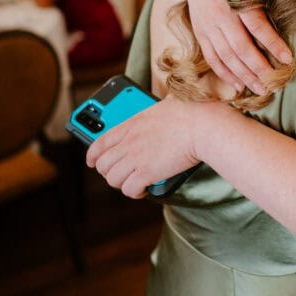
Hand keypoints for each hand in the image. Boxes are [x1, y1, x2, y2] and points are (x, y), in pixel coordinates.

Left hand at [86, 94, 205, 198]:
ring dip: (121, 183)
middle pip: (103, 164)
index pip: (100, 143)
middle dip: (109, 172)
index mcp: (132, 123)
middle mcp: (129, 141)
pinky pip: (129, 189)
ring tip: (133, 182)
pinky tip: (143, 189)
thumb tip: (166, 106)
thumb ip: (158, 109)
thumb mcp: (166, 103)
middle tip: (119, 174)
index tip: (93, 161)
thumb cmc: (191, 112)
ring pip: (113, 179)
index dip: (93, 155)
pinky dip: (135, 192)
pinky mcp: (147, 173)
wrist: (203, 126)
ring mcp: (136, 157)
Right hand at [185, 0, 291, 95]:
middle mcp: (222, 16)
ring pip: (227, 57)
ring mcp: (209, 27)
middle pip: (241, 48)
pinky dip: (225, 74)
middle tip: (274, 84)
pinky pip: (212, 58)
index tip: (288, 60)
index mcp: (237, 1)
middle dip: (259, 69)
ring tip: (260, 89)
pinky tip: (238, 85)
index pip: (258, 27)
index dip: (273, 44)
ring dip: (244, 76)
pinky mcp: (201, 35)